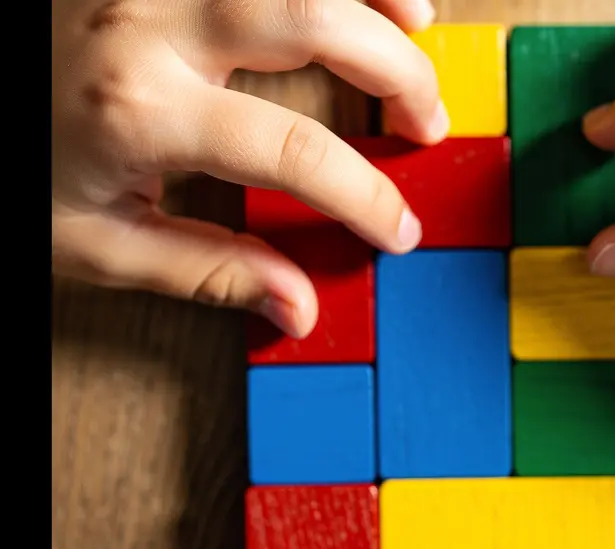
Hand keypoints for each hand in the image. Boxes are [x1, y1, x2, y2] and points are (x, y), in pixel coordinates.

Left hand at [52, 0, 446, 337]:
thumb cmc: (15, 170)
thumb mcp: (98, 242)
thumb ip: (209, 270)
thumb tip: (300, 307)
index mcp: (142, 110)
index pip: (293, 152)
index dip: (365, 195)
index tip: (397, 228)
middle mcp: (151, 22)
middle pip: (314, 20)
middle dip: (397, 73)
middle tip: (426, 122)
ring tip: (418, 34)